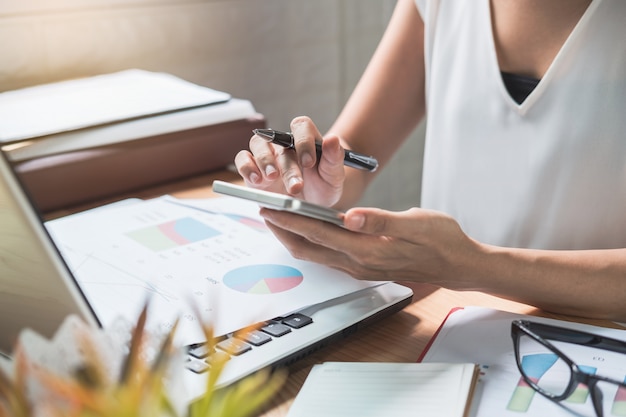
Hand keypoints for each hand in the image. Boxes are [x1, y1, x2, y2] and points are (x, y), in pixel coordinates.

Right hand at [234, 116, 345, 206]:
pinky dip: (246, 167)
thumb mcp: (334, 177)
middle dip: (288, 166)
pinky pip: (243, 159)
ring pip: (258, 144)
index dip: (304, 141)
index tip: (309, 162)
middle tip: (296, 186)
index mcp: (306, 140)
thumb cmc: (323, 187)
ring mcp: (267, 156)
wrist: (312, 205)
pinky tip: (257, 180)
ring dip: (264, 160)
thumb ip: (334, 158)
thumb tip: (333, 138)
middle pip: (279, 141)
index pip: (301, 126)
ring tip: (271, 177)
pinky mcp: (254, 170)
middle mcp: (284, 144)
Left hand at [258, 205, 481, 287]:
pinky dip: (310, 241)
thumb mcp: (418, 223)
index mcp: (367, 251)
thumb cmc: (442, 240)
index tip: (271, 207)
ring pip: (315, 254)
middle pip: (308, 248)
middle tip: (263, 211)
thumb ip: (383, 221)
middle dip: (282, 230)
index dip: (291, 220)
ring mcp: (359, 268)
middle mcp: (358, 263)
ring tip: (277, 218)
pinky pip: (327, 255)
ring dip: (294, 236)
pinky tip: (307, 229)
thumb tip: (350, 216)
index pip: (318, 233)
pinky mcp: (363, 266)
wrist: (459, 265)